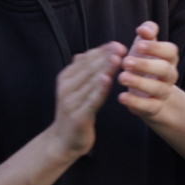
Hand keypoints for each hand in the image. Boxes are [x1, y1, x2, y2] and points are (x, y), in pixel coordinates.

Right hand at [49, 41, 121, 156]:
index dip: (102, 51)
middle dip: (106, 56)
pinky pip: (91, 100)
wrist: (63, 140)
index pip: (85, 60)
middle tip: (121, 47)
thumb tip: (83, 54)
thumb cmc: (74, 112)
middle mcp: (66, 88)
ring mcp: (71, 102)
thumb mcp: (74, 89)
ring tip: (118, 58)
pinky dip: (100, 90)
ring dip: (105, 69)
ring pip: (91, 82)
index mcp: (65, 78)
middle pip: (89, 68)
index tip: (118, 44)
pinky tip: (108, 81)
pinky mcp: (78, 116)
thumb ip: (80, 73)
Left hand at [117, 21, 179, 118]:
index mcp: (169, 59)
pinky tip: (121, 97)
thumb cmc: (144, 63)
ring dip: (139, 83)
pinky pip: (149, 106)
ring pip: (157, 88)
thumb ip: (147, 34)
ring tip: (121, 77)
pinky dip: (136, 103)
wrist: (148, 93)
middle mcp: (169, 75)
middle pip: (165, 70)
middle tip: (125, 61)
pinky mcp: (154, 107)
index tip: (138, 44)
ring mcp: (163, 92)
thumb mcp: (145, 47)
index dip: (156, 47)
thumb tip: (144, 28)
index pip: (170, 51)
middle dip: (146, 65)